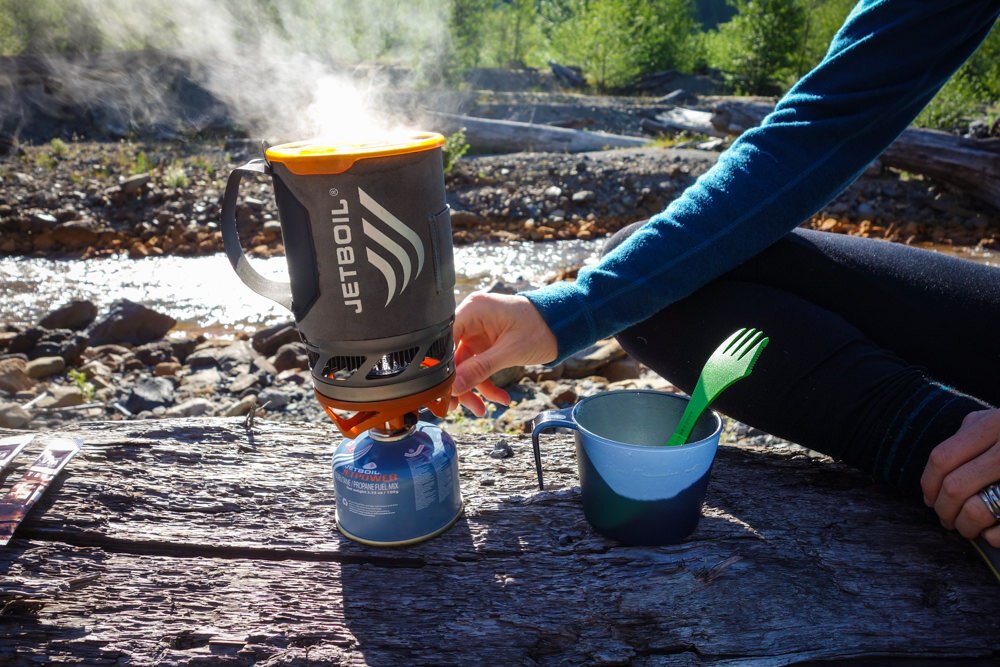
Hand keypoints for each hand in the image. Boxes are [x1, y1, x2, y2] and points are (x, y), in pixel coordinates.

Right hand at [450, 291, 557, 416]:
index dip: (440, 365)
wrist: (563, 325)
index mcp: (473, 310)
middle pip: (452, 356)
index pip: (443, 338)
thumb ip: (480, 369)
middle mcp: (471, 319)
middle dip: (459, 384)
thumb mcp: (510, 351)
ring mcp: (477, 333)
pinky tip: (501, 399)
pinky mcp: (485, 345)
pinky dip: (486, 384)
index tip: (441, 389)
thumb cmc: (541, 327)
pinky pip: (478, 367)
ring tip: (482, 410)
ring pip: (464, 366)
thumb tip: (454, 387)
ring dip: (473, 389)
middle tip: (457, 407)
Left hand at [921, 408, 999, 546]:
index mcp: (995, 424)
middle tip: (945, 519)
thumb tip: (936, 475)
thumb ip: (972, 433)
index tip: (929, 499)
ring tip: (966, 528)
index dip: (928, 483)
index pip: (942, 458)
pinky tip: (991, 534)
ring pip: (978, 510)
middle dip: (944, 510)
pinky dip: (993, 537)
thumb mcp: (999, 421)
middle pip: (955, 487)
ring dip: (965, 526)